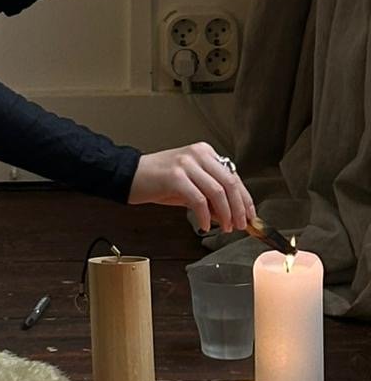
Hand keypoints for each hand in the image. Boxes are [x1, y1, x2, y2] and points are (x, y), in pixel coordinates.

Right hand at [128, 143, 254, 232]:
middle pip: (230, 183)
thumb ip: (211, 196)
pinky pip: (198, 200)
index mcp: (204, 153)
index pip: (234, 177)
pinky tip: (204, 225)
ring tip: (225, 228)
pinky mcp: (175, 176)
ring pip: (217, 192)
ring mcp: (186, 164)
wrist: (130, 175)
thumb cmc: (160, 181)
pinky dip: (204, 216)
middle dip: (239, 209)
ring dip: (225, 214)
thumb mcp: (190, 185)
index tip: (250, 216)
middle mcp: (197, 154)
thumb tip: (232, 215)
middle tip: (240, 226)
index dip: (245, 199)